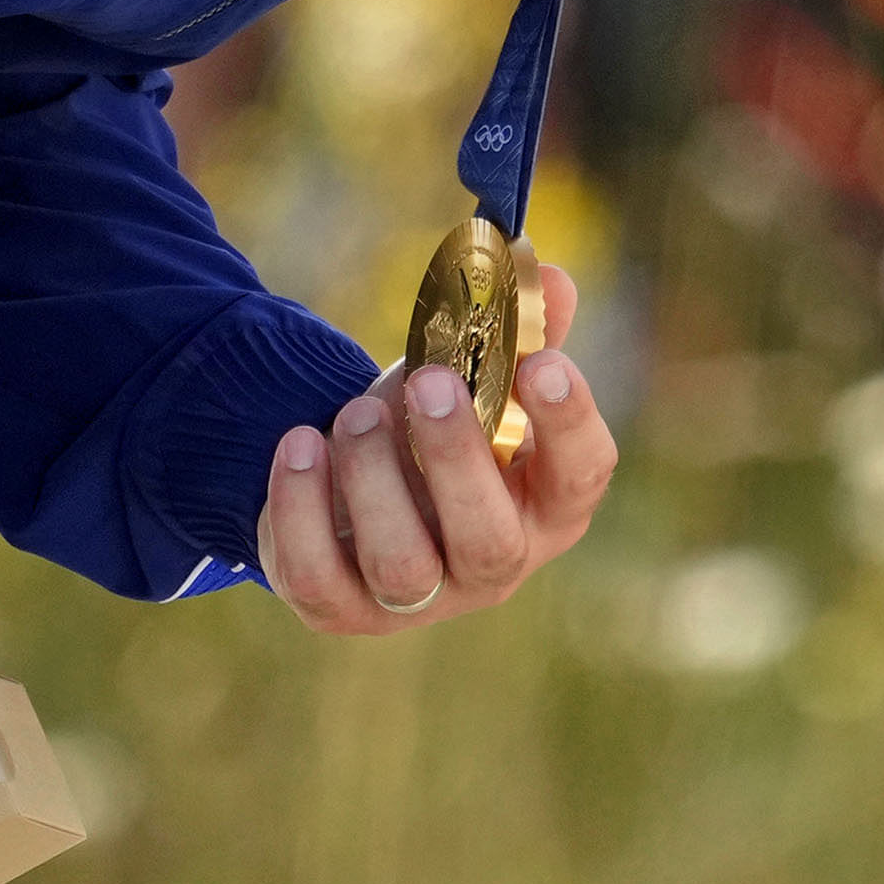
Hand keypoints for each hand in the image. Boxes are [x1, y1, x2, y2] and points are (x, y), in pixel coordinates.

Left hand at [256, 259, 617, 632]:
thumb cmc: (434, 428)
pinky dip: (302, 508)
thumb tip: (546, 275)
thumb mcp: (473, 377)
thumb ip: (514, 330)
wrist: (353, 482)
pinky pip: (316, 578)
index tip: (541, 363)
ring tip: (356, 411)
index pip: (582, 477)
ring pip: (402, 567)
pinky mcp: (340, 609)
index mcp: (545, 503)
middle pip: (490, 540)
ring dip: (374, 478)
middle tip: (431, 381)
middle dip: (458, 458)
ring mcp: (419, 600)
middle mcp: (494, 564)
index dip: (569, 424)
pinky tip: (300, 444)